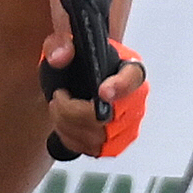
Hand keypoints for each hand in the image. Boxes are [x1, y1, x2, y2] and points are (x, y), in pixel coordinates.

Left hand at [52, 42, 149, 160]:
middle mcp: (135, 98)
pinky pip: (93, 149)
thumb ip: (60, 44)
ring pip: (99, 137)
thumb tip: (61, 56)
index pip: (133, 78)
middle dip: (72, 110)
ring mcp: (128, 124)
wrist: (78, 79)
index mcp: (128, 68)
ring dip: (67, 125)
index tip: (102, 92)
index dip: (120, 87)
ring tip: (57, 109)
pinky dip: (70, 139)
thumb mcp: (65, 43)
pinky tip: (64, 124)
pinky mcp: (116, 142)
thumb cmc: (79, 61)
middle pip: (110, 117)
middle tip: (58, 98)